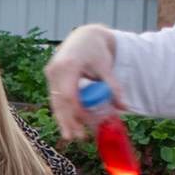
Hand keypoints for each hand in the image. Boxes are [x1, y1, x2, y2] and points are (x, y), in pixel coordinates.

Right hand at [46, 25, 119, 140]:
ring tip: (71, 136)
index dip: (76, 112)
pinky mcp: (51, 77)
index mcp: (68, 65)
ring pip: (54, 102)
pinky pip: (55, 98)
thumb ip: (113, 87)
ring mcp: (50, 74)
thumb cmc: (96, 50)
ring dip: (63, 120)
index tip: (86, 123)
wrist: (84, 36)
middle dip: (67, 122)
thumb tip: (124, 107)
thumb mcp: (106, 66)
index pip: (68, 95)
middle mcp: (55, 70)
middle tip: (77, 138)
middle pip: (58, 102)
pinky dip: (62, 111)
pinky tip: (68, 123)